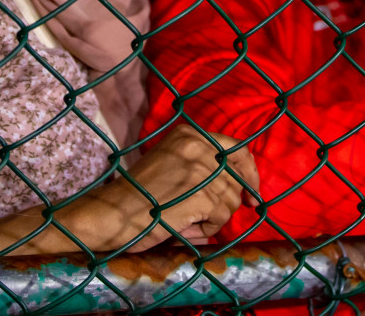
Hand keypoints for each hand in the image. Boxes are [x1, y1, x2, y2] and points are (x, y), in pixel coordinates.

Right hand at [92, 123, 259, 249]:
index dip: (249, 172)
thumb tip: (244, 184)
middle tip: (217, 216)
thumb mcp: (172, 162)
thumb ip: (202, 163)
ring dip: (214, 217)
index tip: (251, 192)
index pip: (236, 148)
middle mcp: (198, 146)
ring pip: (232, 200)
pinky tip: (185, 227)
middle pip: (238, 176)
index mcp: (190, 134)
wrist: (113, 211)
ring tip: (187, 221)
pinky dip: (208, 229)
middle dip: (231, 199)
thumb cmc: (140, 193)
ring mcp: (201, 170)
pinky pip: (222, 218)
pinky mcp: (202, 196)